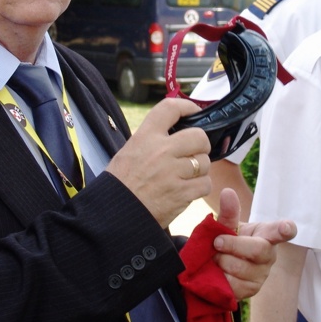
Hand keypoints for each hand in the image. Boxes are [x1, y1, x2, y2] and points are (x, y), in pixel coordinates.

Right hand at [106, 97, 210, 227]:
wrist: (115, 214)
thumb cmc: (121, 183)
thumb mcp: (129, 151)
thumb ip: (152, 139)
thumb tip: (177, 131)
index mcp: (145, 136)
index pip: (171, 108)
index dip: (187, 107)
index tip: (194, 112)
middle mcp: (161, 150)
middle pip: (199, 136)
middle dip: (201, 145)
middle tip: (194, 152)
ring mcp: (173, 172)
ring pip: (204, 162)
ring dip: (200, 169)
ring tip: (186, 175)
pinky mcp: (182, 194)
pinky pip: (205, 184)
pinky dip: (200, 187)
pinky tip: (187, 189)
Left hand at [212, 188, 296, 299]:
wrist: (216, 264)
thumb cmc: (227, 240)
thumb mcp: (226, 225)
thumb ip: (228, 212)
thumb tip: (227, 192)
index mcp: (266, 234)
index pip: (282, 231)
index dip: (285, 229)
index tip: (286, 227)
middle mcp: (268, 255)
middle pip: (258, 250)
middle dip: (233, 245)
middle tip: (216, 242)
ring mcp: (261, 274)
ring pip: (242, 269)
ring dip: (222, 261)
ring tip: (215, 257)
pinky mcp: (250, 290)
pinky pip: (234, 286)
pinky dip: (220, 277)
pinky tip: (217, 272)